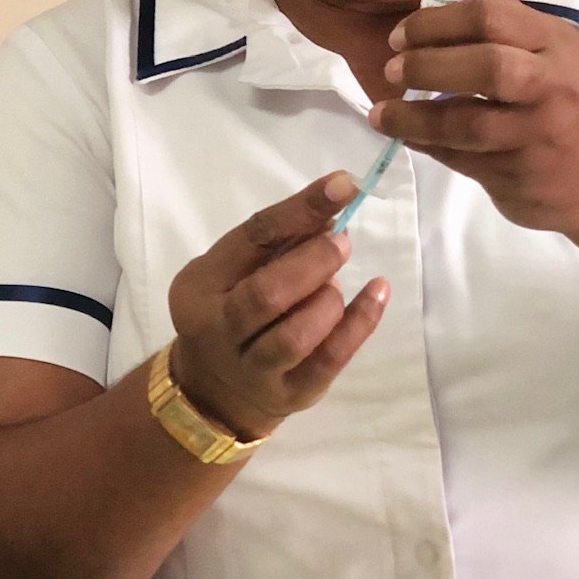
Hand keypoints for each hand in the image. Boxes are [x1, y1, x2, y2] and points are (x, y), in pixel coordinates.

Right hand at [168, 174, 389, 441]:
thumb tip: (332, 208)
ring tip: (334, 284)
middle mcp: (220, 331)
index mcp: (200, 287)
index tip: (343, 185)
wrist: (215, 389)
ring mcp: (255, 369)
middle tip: (341, 242)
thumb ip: (276, 243)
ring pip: (298, 334)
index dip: (299, 210)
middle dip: (314, 261)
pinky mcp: (293, 393)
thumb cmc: (231, 310)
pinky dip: (360, 322)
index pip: (251, 239)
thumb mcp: (235, 271)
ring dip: (329, 299)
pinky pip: (330, 359)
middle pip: (268, 295)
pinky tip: (377, 292)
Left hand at [370, 0, 578, 234]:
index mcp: (555, 45)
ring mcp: (536, 135)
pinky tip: (408, 136)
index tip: (401, 34)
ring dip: (414, 116)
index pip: (491, 17)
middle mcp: (550, 85)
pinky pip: (462, 158)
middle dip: (428, 64)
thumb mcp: (559, 55)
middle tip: (392, 68)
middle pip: (484, 65)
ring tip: (381, 113)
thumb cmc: (577, 111)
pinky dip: (428, 146)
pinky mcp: (520, 175)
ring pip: (467, 122)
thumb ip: (514, 21)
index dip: (436, 22)